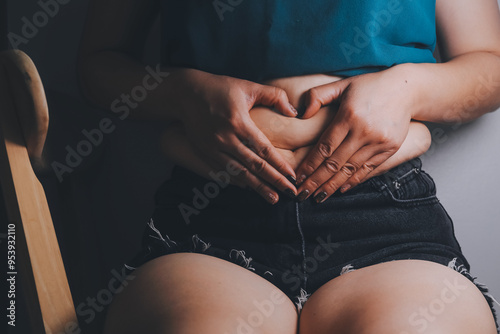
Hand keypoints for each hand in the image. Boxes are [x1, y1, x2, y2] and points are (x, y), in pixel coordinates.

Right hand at [172, 68, 298, 203]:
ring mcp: (213, 147)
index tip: (292, 177)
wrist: (185, 93)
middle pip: (254, 165)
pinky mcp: (203, 152)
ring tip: (272, 198)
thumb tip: (294, 112)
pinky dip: (237, 181)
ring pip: (239, 172)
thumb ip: (275, 96)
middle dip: (274, 181)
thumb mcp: (249, 87)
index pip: (264, 149)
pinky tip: (249, 189)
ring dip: (257, 187)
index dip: (279, 165)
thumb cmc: (220, 88)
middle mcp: (225, 138)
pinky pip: (222, 172)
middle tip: (290, 193)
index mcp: (238, 122)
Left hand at [295, 66, 416, 201]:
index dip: (309, 165)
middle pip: (334, 163)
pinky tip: (340, 189)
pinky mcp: (390, 148)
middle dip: (316, 181)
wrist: (407, 89)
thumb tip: (301, 114)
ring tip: (318, 197)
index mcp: (348, 115)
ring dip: (332, 185)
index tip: (297, 177)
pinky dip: (353, 181)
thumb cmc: (369, 86)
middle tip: (302, 194)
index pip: (324, 147)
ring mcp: (378, 142)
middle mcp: (363, 131)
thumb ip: (318, 96)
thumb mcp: (342, 84)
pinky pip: (368, 169)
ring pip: (350, 169)